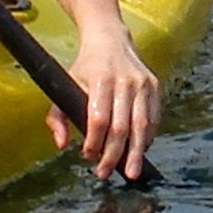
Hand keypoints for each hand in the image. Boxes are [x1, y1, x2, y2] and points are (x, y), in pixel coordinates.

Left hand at [55, 24, 161, 184]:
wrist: (110, 39)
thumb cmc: (85, 68)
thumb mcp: (64, 85)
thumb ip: (57, 117)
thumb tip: (61, 145)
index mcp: (101, 79)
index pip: (99, 119)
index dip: (94, 142)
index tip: (87, 156)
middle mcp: (125, 81)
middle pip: (121, 127)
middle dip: (114, 155)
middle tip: (105, 173)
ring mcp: (143, 84)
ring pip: (142, 126)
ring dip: (136, 153)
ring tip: (131, 172)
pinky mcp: (155, 86)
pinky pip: (153, 119)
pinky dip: (147, 138)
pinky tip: (139, 151)